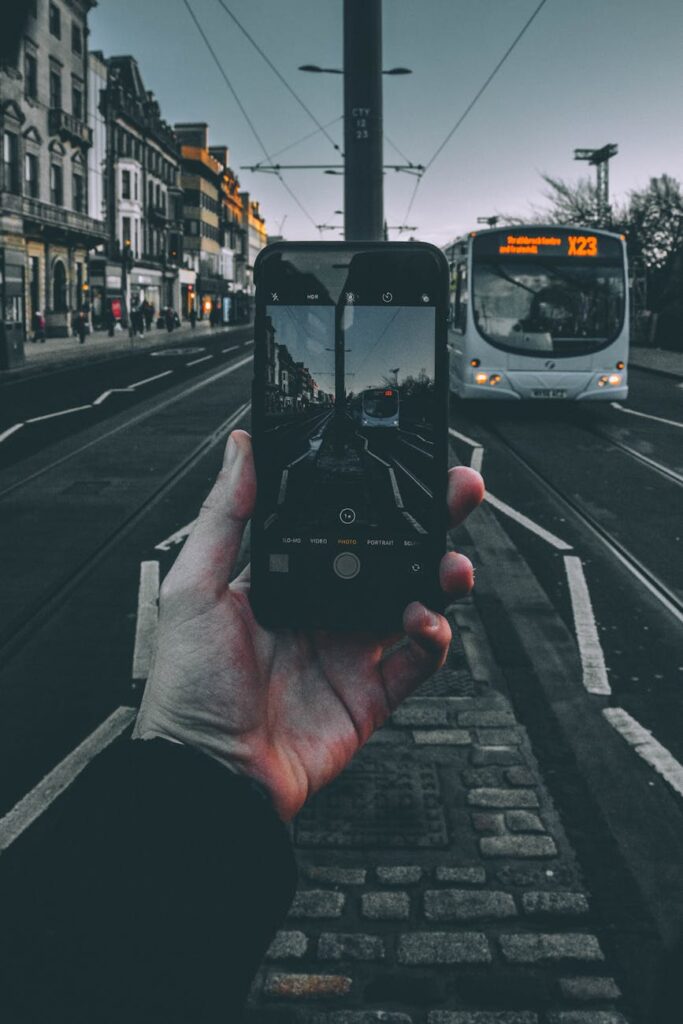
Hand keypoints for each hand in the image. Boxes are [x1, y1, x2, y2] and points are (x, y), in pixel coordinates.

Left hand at [134, 430, 483, 820]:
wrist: (209, 776)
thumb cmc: (188, 688)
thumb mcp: (195, 588)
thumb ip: (225, 517)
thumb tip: (240, 447)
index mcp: (285, 578)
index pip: (340, 522)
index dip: (374, 494)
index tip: (401, 464)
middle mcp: (323, 607)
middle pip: (390, 553)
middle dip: (429, 521)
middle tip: (459, 491)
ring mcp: (350, 650)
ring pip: (414, 598)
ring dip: (442, 575)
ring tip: (452, 566)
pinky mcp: (371, 693)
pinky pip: (419, 661)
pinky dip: (434, 638)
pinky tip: (423, 620)